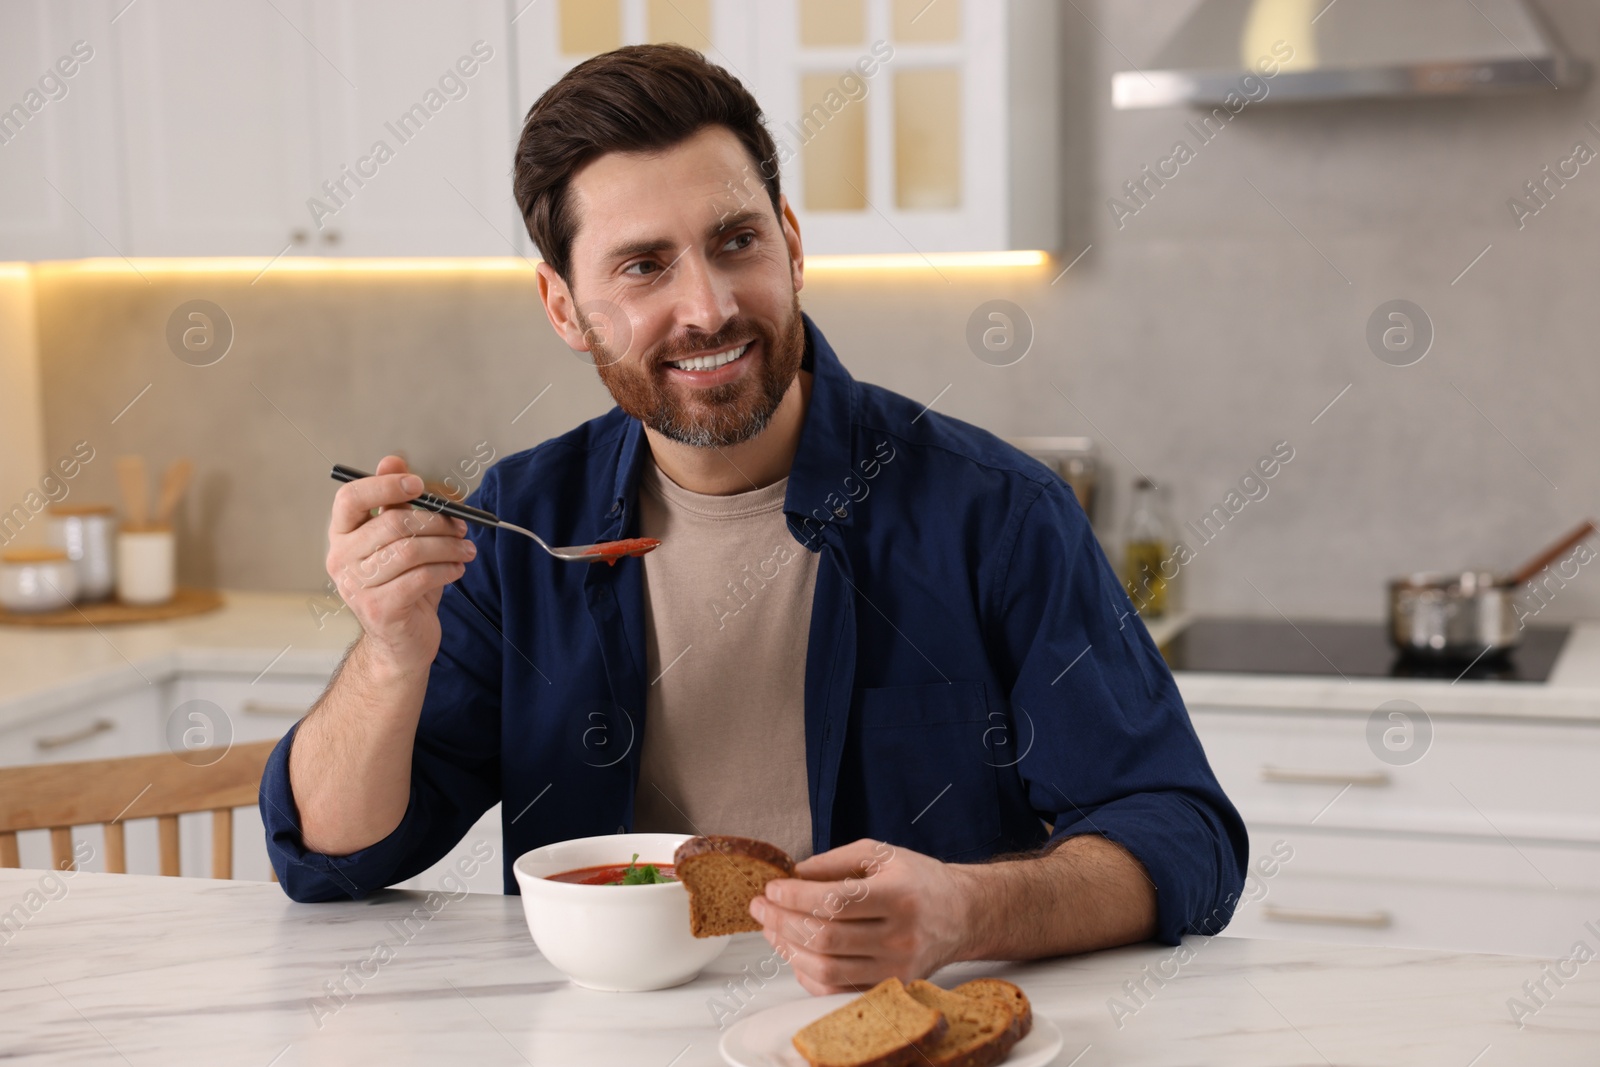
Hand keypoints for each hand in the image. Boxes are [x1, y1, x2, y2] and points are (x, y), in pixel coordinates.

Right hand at [325, 454, 475, 672]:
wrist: (400, 643)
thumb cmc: (402, 587)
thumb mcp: (399, 542)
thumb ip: (395, 504)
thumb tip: (393, 460)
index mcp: (341, 536)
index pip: (349, 498)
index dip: (385, 485)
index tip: (419, 484)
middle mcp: (340, 559)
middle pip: (392, 523)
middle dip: (437, 521)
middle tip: (462, 525)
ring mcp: (356, 586)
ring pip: (411, 550)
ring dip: (448, 546)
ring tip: (466, 549)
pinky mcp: (379, 609)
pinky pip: (422, 576)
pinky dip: (447, 569)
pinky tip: (457, 570)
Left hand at [749, 838, 973, 994]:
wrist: (963, 914)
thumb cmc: (919, 880)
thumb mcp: (882, 854)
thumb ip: (835, 860)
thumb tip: (792, 874)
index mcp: (898, 895)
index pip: (836, 901)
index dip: (796, 896)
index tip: (772, 888)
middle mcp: (900, 935)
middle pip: (827, 937)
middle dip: (783, 921)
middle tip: (760, 907)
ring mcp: (896, 967)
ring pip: (828, 968)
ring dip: (788, 949)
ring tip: (771, 928)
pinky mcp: (890, 987)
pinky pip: (837, 990)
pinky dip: (807, 974)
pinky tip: (794, 952)